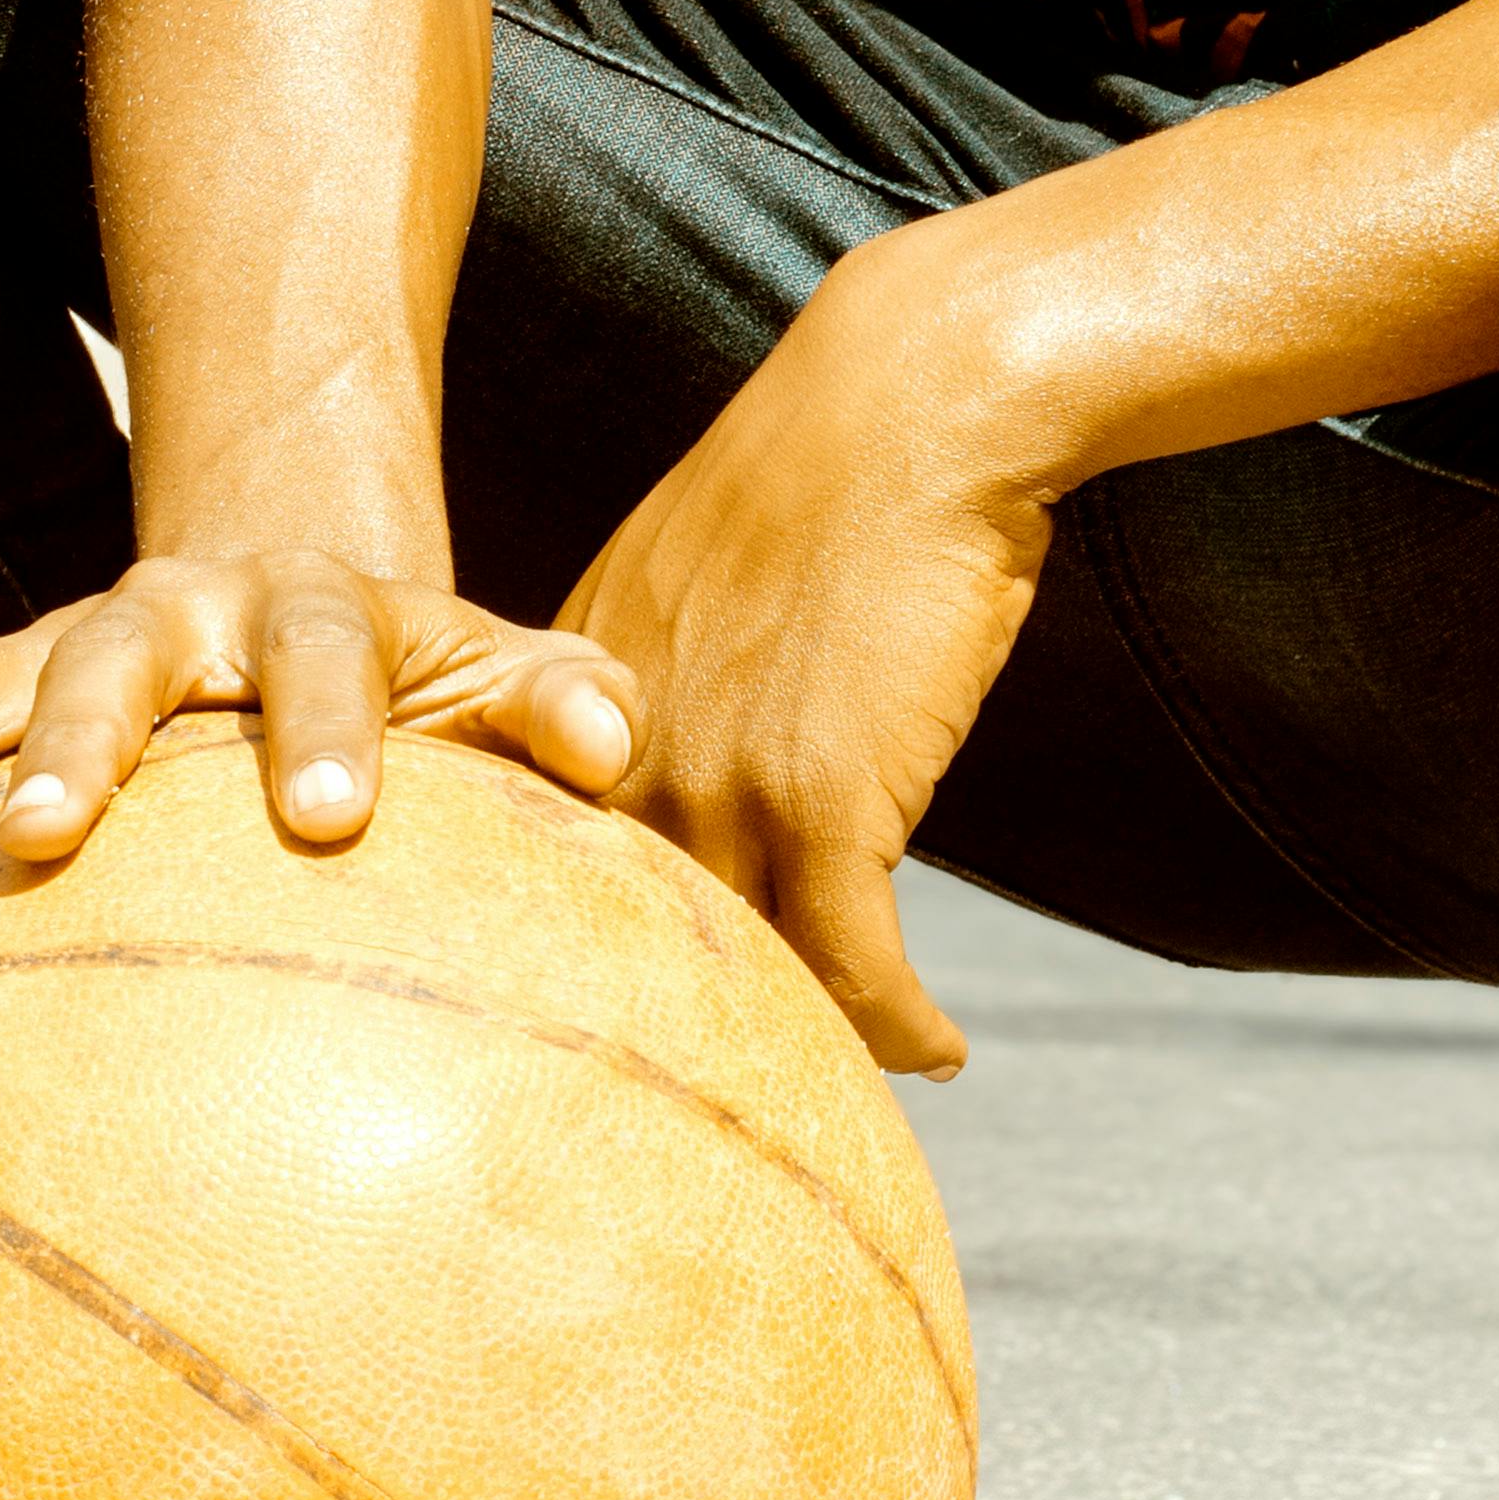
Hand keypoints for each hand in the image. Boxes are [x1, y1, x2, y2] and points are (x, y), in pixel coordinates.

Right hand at [0, 550, 635, 975]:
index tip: (333, 816)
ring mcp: (35, 661)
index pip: (321, 650)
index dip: (322, 721)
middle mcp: (156, 620)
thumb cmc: (397, 681)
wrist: (267, 583)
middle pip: (108, 660)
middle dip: (79, 741)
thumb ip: (558, 701)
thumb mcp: (485, 673)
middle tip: (53, 838)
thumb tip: (619, 751)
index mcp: (299, 614)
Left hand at [560, 269, 1051, 1081]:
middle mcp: (623, 753)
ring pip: (744, 970)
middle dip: (683, 1030)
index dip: (602, 952)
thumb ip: (672, 673)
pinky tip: (938, 1051)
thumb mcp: (704, 573)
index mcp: (577, 700)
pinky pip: (855, 967)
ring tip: (847, 1088)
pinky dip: (899, 1025)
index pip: (561, 869)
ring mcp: (717, 780)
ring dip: (808, 1040)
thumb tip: (710, 744)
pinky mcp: (822, 795)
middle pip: (630, 944)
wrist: (915, 400)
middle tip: (738, 1099)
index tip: (647, 1014)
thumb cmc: (835, 471)